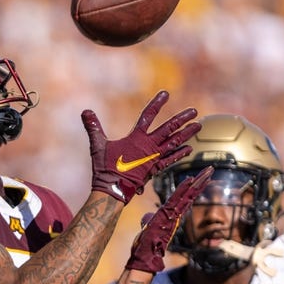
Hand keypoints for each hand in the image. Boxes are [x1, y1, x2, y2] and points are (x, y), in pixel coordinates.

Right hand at [84, 91, 200, 202]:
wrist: (113, 190)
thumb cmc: (104, 168)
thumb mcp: (98, 145)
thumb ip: (93, 127)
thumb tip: (85, 111)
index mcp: (136, 138)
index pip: (148, 116)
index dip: (157, 104)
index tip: (165, 94)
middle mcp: (148, 146)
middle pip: (169, 129)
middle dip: (182, 119)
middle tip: (194, 111)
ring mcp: (154, 159)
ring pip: (175, 143)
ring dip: (187, 134)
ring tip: (198, 125)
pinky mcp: (155, 170)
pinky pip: (171, 160)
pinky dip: (180, 153)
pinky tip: (189, 149)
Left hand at [126, 167, 213, 272]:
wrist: (144, 258)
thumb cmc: (145, 246)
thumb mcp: (147, 228)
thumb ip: (148, 221)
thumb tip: (146, 217)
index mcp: (169, 214)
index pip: (182, 197)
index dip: (190, 187)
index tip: (197, 176)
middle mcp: (174, 214)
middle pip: (190, 194)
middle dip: (200, 181)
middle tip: (210, 169)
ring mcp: (173, 215)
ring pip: (188, 195)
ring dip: (198, 182)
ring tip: (208, 170)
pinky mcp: (169, 217)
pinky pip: (179, 201)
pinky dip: (185, 190)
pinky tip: (190, 180)